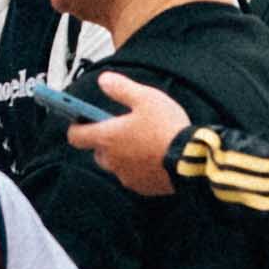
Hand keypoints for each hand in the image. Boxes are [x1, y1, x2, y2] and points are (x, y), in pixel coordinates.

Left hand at [64, 84, 187, 192]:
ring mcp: (127, 176)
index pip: (76, 136)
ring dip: (124, 155)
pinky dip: (139, 167)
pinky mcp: (143, 187)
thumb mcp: (146, 97)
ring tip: (144, 142)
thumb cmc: (168, 127)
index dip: (77, 127)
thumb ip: (121, 88)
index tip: (82, 120)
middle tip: (124, 128)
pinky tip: (155, 156)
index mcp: (107, 138)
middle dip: (106, 141)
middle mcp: (112, 160)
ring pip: (117, 164)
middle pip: (98, 151)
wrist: (192, 160)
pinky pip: (134, 176)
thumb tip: (103, 80)